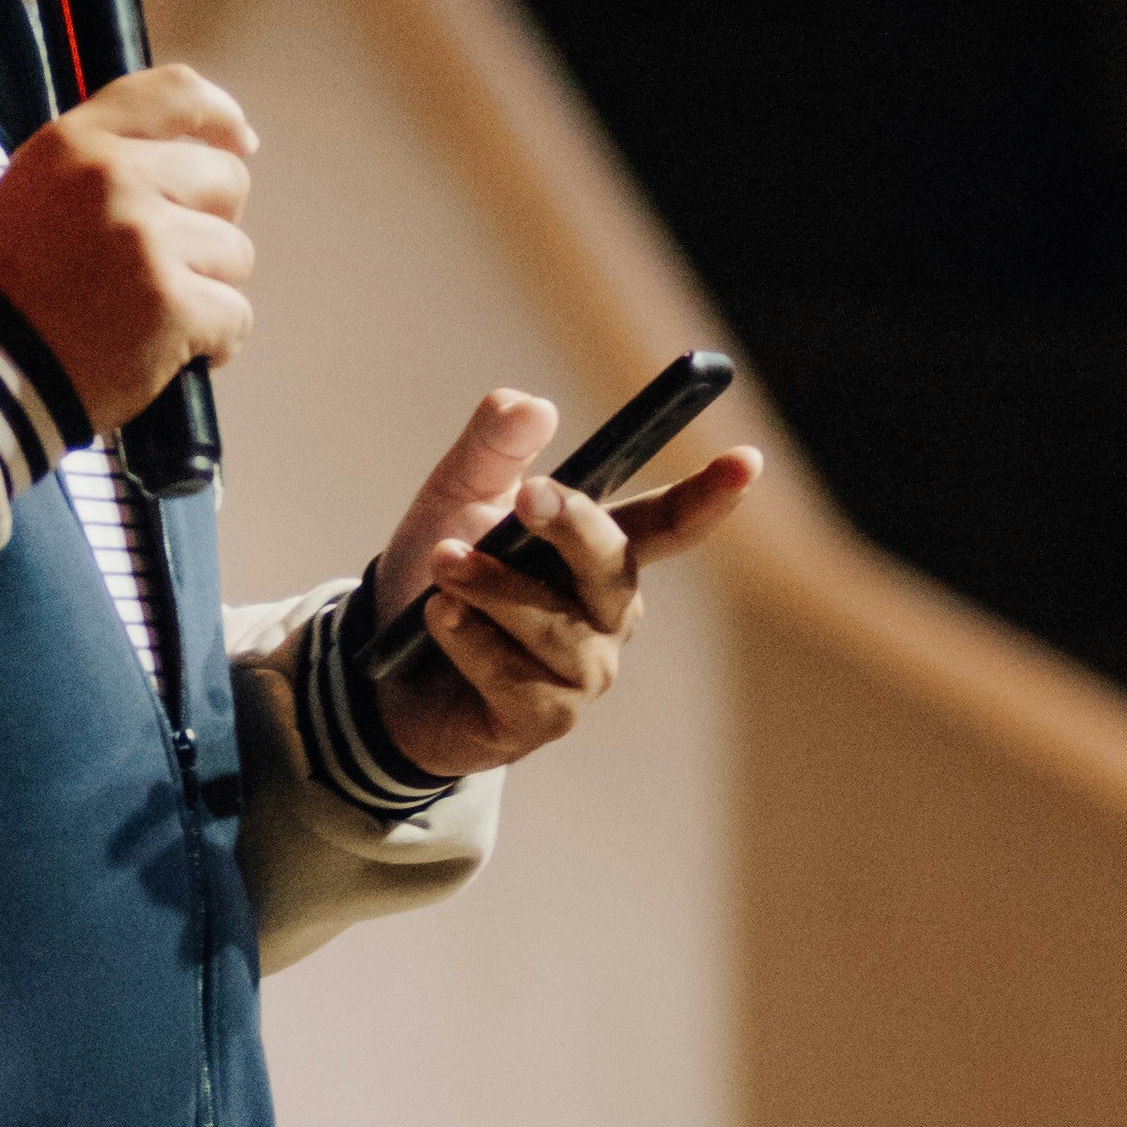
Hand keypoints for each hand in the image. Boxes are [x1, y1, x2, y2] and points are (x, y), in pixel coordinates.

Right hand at [0, 65, 255, 435]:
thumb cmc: (8, 288)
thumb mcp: (35, 188)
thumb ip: (104, 162)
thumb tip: (206, 153)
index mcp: (77, 143)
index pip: (174, 94)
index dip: (220, 116)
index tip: (239, 142)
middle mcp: (114, 179)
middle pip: (225, 181)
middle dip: (211, 225)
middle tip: (169, 264)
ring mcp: (146, 242)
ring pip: (235, 253)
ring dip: (208, 288)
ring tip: (151, 313)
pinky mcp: (171, 306)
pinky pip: (235, 315)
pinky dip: (214, 340)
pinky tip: (170, 351)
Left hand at [364, 385, 761, 781]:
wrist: (379, 670)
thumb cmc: (437, 576)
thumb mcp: (455, 496)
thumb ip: (492, 447)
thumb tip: (531, 405)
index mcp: (599, 553)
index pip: (667, 522)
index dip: (709, 496)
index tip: (746, 462)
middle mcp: (606, 613)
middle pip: (613, 564)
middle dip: (571, 528)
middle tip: (526, 496)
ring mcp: (584, 672)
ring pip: (555, 625)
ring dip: (492, 589)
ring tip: (441, 565)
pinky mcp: (546, 720)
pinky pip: (514, 674)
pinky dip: (468, 641)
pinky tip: (436, 621)